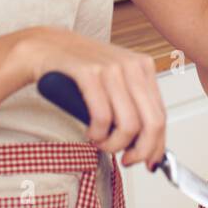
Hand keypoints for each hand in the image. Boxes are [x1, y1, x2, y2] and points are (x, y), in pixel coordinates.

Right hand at [10, 28, 166, 169]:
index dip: (156, 146)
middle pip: (151, 123)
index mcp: (143, 66)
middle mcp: (131, 65)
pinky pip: (102, 117)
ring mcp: (110, 68)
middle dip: (140, 151)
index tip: (149, 162)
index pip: (161, 115)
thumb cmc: (81, 67)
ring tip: (100, 142)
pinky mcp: (88, 72)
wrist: (47, 46)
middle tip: (126, 159)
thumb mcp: (116, 80)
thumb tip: (150, 144)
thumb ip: (134, 105)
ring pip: (128, 125)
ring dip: (113, 145)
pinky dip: (97, 134)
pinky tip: (90, 132)